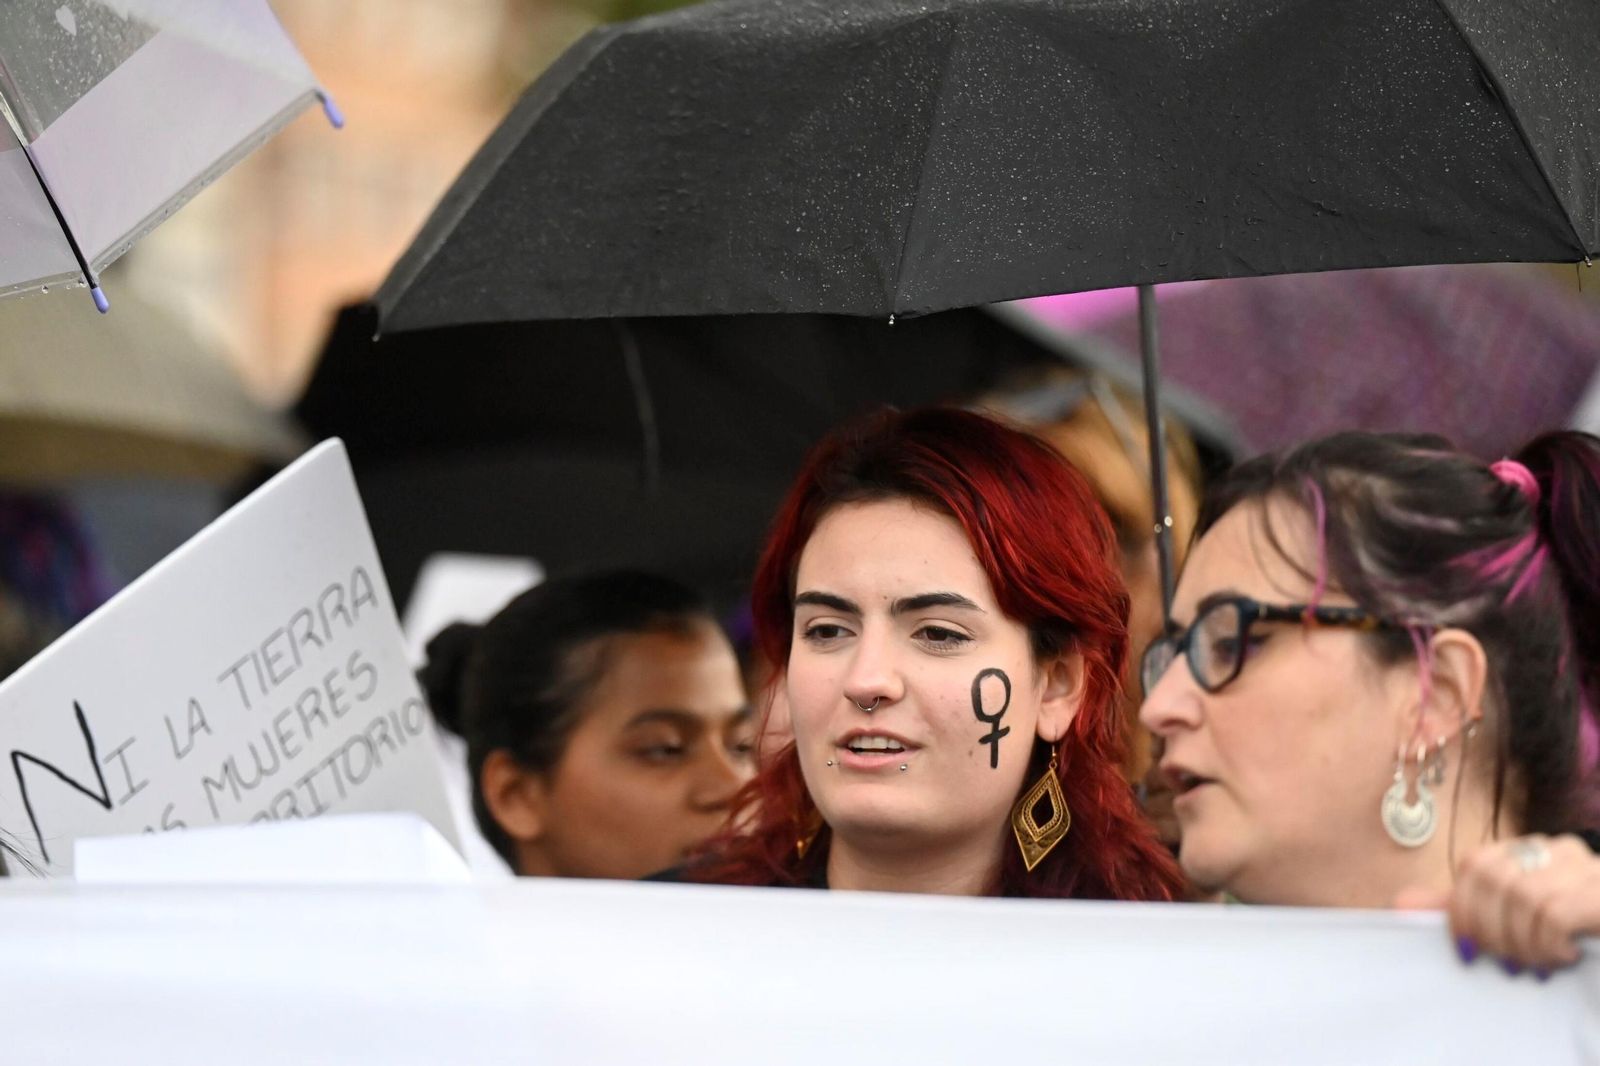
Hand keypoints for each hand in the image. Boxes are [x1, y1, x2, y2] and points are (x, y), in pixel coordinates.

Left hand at [1396, 834, 1599, 974]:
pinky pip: (1555, 911)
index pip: (1476, 866)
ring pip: (1523, 896)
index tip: (1468, 950)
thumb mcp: (1513, 922)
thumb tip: (1400, 906)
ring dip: (1522, 943)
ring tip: (1539, 964)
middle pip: (1494, 878)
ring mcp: (1588, 867)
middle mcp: (1560, 850)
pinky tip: (1565, 956)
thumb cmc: (1572, 934)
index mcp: (1532, 852)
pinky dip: (1550, 943)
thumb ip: (1464, 910)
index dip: (1462, 910)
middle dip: (1490, 930)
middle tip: (1507, 963)